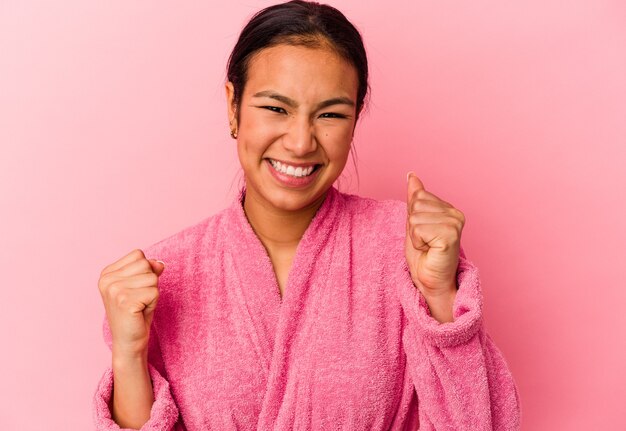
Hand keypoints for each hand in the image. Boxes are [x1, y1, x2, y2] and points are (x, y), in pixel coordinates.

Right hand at [98, 249, 164, 360]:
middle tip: (139, 299)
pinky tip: (141, 312)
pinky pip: (154, 292)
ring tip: (140, 306)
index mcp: (107, 273)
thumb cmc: (136, 312)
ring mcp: (114, 290)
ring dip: (152, 293)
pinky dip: (153, 302)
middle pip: (146, 264)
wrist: (129, 341)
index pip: (138, 255)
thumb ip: (149, 270)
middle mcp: (107, 280)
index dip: (145, 271)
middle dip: (150, 282)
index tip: (135, 289)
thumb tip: (160, 263)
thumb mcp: (142, 286)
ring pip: (152, 278)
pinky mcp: (125, 301)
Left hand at [405, 172, 464, 297]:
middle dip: (412, 226)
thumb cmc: (424, 255)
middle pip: (415, 204)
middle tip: (424, 242)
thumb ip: (414, 198)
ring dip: (415, 236)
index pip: (418, 195)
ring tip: (427, 247)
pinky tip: (430, 250)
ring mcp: (455, 223)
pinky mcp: (450, 235)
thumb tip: (411, 175)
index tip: (423, 234)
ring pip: (415, 217)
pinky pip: (418, 229)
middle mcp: (455, 214)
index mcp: (449, 209)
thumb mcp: (415, 222)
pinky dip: (418, 242)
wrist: (430, 281)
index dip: (412, 216)